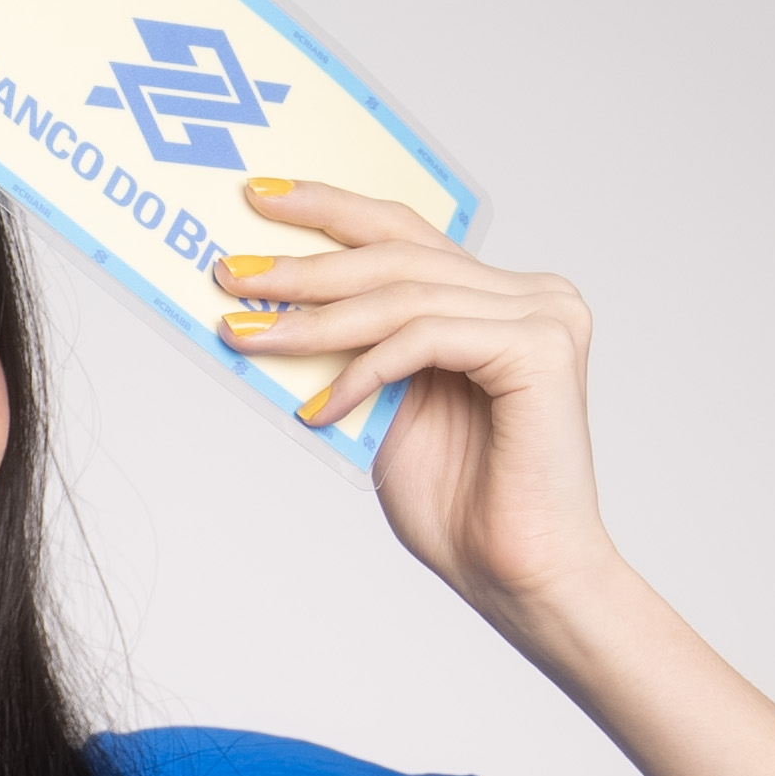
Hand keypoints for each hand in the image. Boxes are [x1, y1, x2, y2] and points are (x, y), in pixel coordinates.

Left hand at [213, 181, 617, 624]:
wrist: (520, 578)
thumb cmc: (461, 507)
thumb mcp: (384, 411)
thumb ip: (354, 355)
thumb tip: (270, 312)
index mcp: (499, 299)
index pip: (407, 233)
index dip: (331, 209)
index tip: (260, 197)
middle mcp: (532, 295)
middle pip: (399, 254)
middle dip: (303, 264)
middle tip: (230, 273)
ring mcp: (544, 316)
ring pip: (403, 296)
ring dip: (313, 321)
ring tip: (248, 336)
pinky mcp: (541, 349)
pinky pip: (423, 339)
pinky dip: (362, 372)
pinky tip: (318, 411)